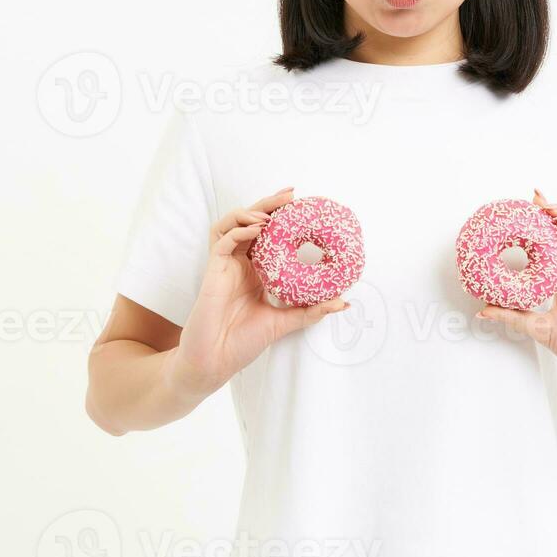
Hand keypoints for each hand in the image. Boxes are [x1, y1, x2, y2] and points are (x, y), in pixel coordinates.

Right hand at [173, 186, 348, 392]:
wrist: (216, 361)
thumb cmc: (243, 342)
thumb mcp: (285, 322)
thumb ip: (311, 311)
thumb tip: (344, 303)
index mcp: (256, 271)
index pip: (268, 234)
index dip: (282, 218)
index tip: (303, 206)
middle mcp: (240, 263)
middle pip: (251, 222)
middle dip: (270, 205)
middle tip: (292, 195)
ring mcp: (225, 265)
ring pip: (233, 224)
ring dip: (251, 213)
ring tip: (272, 214)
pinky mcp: (212, 270)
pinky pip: (222, 240)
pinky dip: (238, 231)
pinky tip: (256, 230)